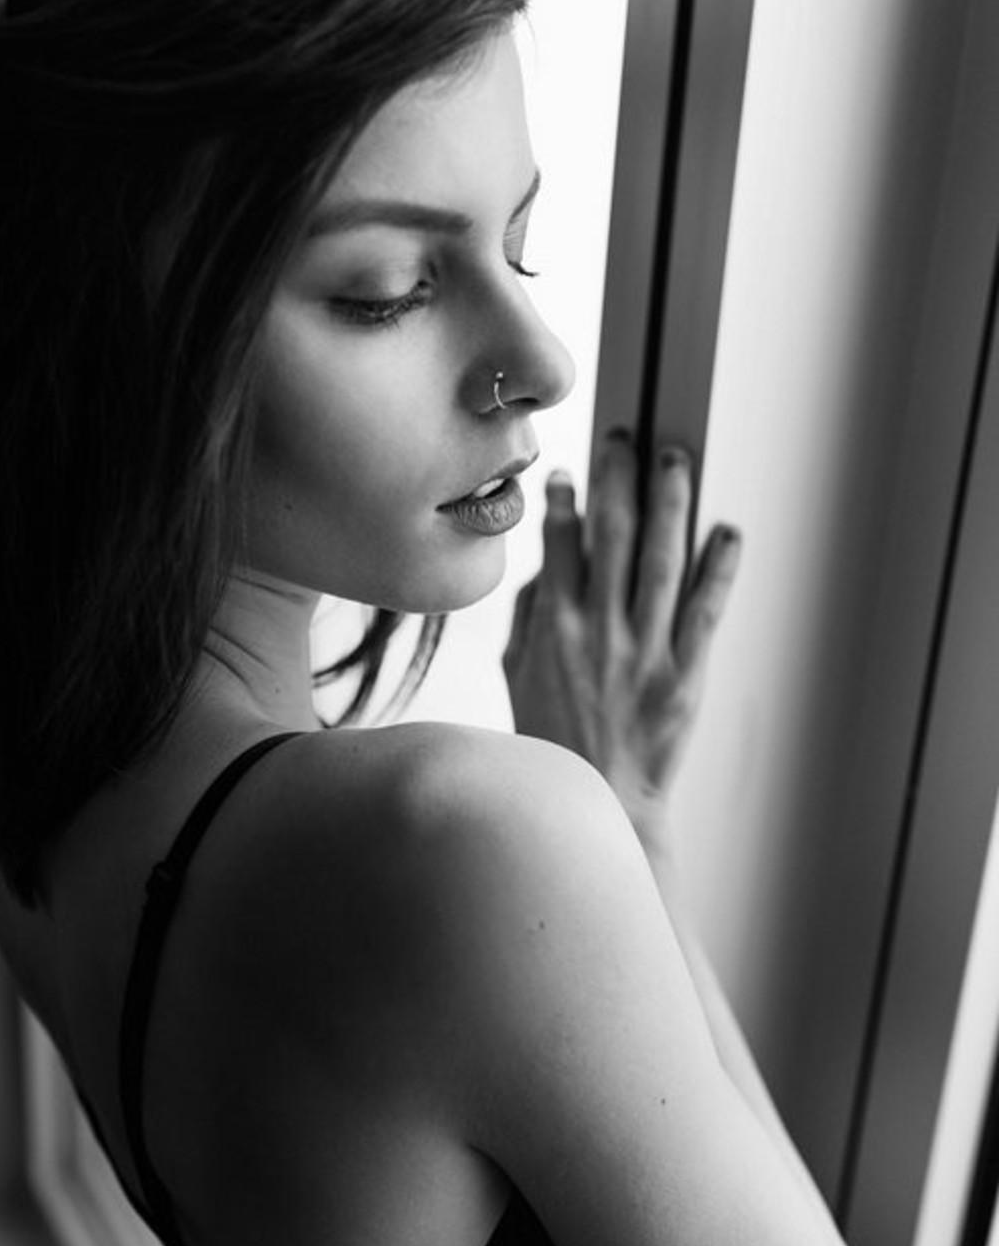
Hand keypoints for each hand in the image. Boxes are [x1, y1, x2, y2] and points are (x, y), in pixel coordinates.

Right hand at [504, 431, 739, 839]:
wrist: (601, 804)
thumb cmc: (555, 743)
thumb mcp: (519, 678)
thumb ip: (529, 619)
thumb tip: (547, 568)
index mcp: (553, 631)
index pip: (560, 546)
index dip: (566, 502)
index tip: (571, 474)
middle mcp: (598, 633)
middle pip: (610, 537)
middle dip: (618, 480)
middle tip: (626, 441)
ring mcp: (644, 652)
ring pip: (660, 561)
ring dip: (668, 504)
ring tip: (675, 463)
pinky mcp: (684, 676)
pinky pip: (705, 610)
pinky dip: (718, 567)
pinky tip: (726, 531)